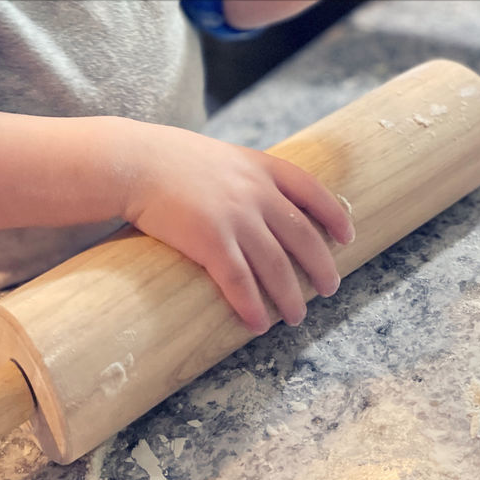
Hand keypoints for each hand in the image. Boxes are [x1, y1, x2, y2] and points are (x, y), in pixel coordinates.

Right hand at [120, 124, 354, 332]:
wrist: (133, 160)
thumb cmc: (169, 158)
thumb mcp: (218, 155)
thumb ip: (243, 175)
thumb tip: (258, 201)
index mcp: (260, 167)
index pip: (312, 191)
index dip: (333, 216)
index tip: (346, 236)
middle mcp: (255, 192)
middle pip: (303, 237)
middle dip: (321, 267)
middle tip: (329, 289)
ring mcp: (235, 217)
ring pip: (277, 267)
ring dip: (290, 298)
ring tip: (296, 317)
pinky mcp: (211, 241)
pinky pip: (240, 283)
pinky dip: (253, 307)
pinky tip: (258, 324)